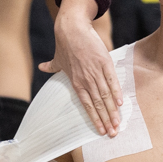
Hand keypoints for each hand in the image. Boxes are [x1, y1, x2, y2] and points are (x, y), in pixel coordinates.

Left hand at [41, 0, 121, 135]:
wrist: (72, 28)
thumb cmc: (64, 43)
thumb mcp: (57, 58)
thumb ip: (51, 66)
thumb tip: (41, 67)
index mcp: (76, 82)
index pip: (87, 106)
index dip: (95, 119)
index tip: (101, 131)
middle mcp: (86, 80)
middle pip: (98, 104)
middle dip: (107, 120)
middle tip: (114, 133)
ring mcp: (96, 72)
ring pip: (106, 96)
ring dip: (113, 111)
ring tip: (119, 123)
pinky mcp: (104, 62)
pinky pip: (112, 80)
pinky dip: (116, 92)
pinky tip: (120, 103)